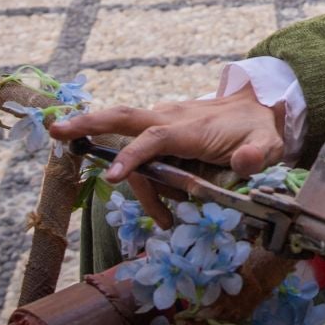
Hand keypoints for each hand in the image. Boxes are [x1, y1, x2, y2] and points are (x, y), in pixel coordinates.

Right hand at [50, 88, 285, 224]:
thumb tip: (244, 162)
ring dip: (128, 177)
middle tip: (55, 131)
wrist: (260, 106)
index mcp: (191, 126)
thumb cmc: (260, 129)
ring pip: (126, 141)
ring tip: (163, 217)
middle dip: (88, 124)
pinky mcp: (161, 129)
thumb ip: (258, 154)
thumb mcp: (269, 144)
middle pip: (122, 118)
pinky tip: (162, 206)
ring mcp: (162, 121)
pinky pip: (138, 151)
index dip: (132, 157)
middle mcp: (169, 118)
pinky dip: (138, 174)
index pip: (153, 138)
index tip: (113, 177)